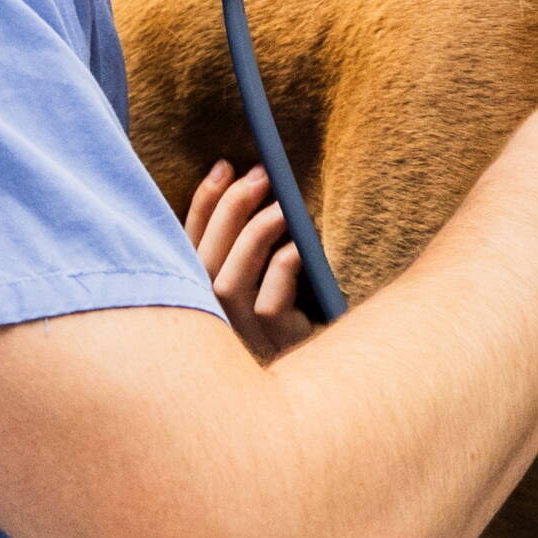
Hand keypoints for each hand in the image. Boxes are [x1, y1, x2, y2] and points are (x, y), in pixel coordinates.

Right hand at [186, 161, 316, 361]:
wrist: (347, 371)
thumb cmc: (313, 317)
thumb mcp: (279, 281)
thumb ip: (259, 250)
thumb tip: (262, 189)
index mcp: (209, 304)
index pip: (189, 249)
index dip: (203, 206)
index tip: (224, 166)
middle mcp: (215, 327)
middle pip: (202, 262)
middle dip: (228, 210)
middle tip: (260, 174)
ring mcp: (243, 344)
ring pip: (227, 284)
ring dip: (254, 235)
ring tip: (283, 205)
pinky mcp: (276, 352)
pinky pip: (268, 306)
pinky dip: (281, 268)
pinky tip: (301, 247)